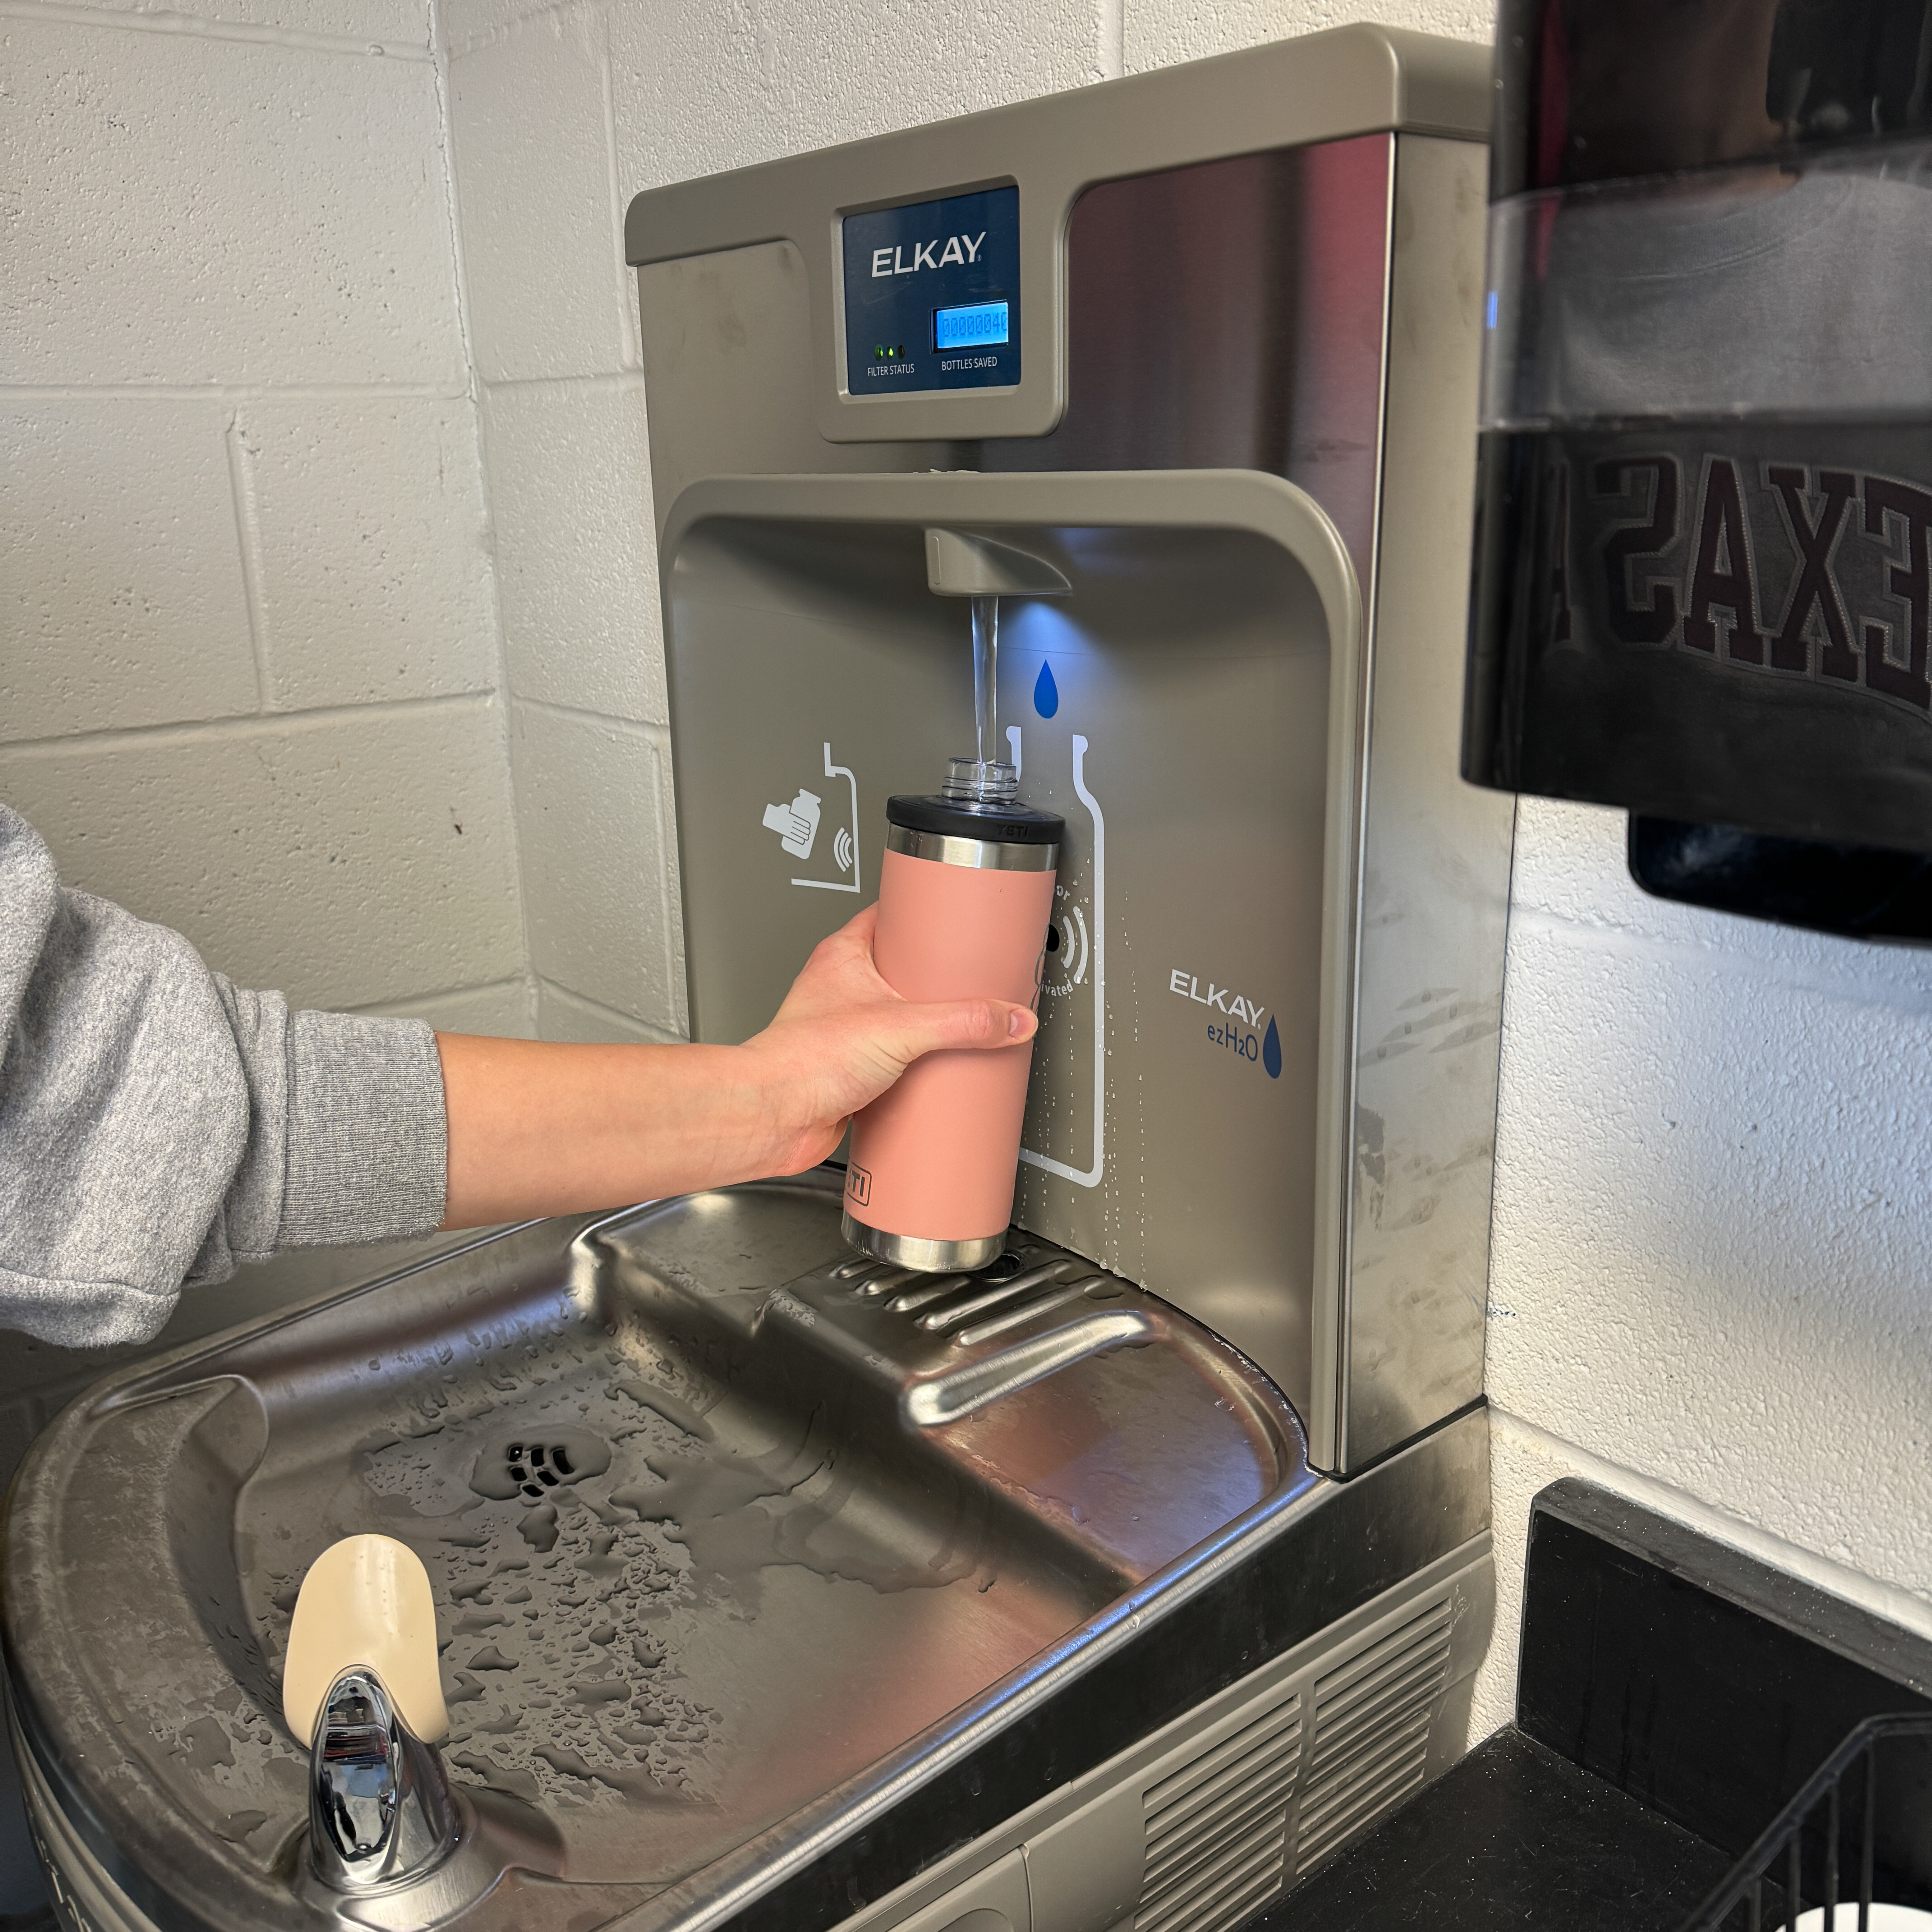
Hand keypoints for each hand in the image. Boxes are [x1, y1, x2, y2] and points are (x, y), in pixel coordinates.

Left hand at [737, 902, 1037, 1174]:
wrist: (773, 1117)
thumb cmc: (803, 1059)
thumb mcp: (901, 1027)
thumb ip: (962, 1022)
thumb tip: (1010, 1019)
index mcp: (845, 955)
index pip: (892, 917)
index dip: (926, 916)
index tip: (959, 919)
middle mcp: (841, 989)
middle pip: (902, 971)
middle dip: (938, 980)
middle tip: (972, 982)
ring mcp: (845, 1030)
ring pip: (898, 1018)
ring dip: (927, 1026)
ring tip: (962, 1027)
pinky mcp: (851, 1070)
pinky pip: (893, 1059)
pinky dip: (915, 1065)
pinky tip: (936, 1072)